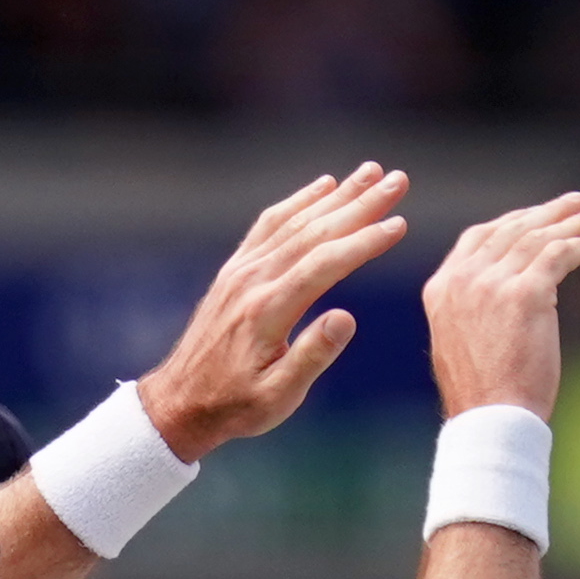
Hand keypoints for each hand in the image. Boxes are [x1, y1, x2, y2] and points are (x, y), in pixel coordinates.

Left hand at [139, 170, 415, 455]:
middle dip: (360, 204)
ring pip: (294, 221)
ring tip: (372, 172)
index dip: (364, 242)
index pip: (325, 264)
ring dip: (337, 194)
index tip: (399, 224)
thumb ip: (312, 357)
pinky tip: (322, 186)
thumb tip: (346, 317)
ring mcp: (241, 270)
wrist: (180, 401)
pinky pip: (269, 224)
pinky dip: (298, 201)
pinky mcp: (234, 269)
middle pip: (314, 231)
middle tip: (398, 180)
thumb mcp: (277, 398)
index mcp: (267, 311)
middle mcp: (253, 280)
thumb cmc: (235, 406)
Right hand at [420, 195, 579, 422]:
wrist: (490, 421)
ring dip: (569, 225)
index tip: (536, 217)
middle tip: (574, 203)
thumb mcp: (461, 341)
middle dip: (546, 214)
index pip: (478, 238)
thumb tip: (502, 295)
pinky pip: (558, 255)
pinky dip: (578, 246)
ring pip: (536, 239)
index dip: (511, 222)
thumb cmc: (483, 395)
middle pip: (510, 230)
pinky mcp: (525, 294)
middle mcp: (463, 280)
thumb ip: (473, 309)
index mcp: (442, 289)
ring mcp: (492, 284)